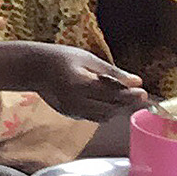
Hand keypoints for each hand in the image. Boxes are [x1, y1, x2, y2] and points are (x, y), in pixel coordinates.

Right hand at [8, 42, 147, 120]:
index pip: (113, 94)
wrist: (33, 68)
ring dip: (117, 109)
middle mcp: (76, 101)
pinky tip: (107, 101)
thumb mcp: (88, 58)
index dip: (130, 95)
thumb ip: (112, 73)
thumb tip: (136, 81)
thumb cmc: (60, 58)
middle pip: (111, 108)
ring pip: (104, 116)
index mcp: (81, 84)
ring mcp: (72, 110)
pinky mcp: (69, 114)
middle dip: (126, 102)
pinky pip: (93, 117)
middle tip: (139, 95)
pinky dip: (104, 111)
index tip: (143, 91)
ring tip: (124, 97)